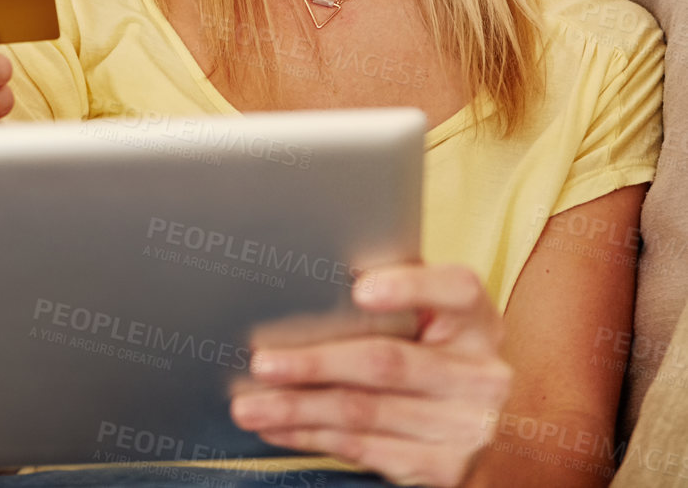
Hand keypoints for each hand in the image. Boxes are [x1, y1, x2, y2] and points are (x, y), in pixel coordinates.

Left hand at [230, 263, 512, 487]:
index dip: (408, 286)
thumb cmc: (440, 352)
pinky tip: (280, 428)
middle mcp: (481, 373)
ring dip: (298, 410)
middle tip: (262, 362)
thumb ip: (400, 294)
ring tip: (251, 403)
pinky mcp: (443, 470)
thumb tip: (319, 272)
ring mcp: (465, 427)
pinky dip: (313, 437)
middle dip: (316, 363)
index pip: (455, 290)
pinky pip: (365, 450)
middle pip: (388, 362)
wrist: (488, 428)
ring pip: (365, 412)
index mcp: (477, 318)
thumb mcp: (437, 318)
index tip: (358, 287)